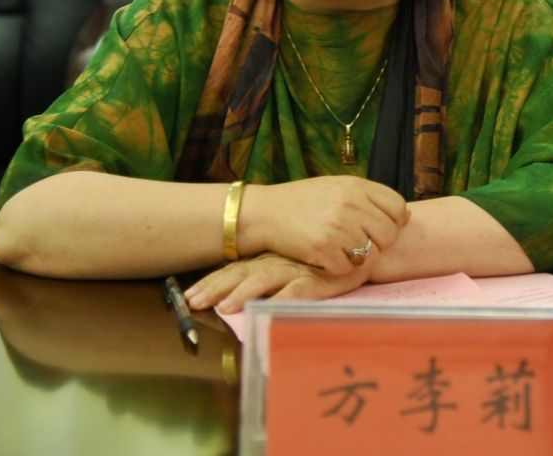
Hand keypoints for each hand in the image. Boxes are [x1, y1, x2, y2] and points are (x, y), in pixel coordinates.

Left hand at [184, 253, 369, 313]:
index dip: (212, 282)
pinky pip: (299, 290)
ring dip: (244, 294)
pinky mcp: (319, 280)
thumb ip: (271, 273)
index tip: (189, 295)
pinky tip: (271, 307)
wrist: (362, 245)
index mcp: (269, 259)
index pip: (234, 270)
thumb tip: (240, 292)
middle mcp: (279, 262)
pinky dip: (284, 299)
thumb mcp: (293, 263)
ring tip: (225, 308)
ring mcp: (298, 270)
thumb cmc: (324, 257)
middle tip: (193, 302)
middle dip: (216, 288)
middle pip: (241, 275)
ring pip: (265, 281)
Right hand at [238, 176, 408, 274]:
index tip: (380, 229)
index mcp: (356, 186)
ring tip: (340, 250)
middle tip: (359, 245)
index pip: (398, 207)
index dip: (395, 222)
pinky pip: (348, 269)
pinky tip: (325, 258)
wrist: (264, 212)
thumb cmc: (303, 202)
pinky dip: (338, 269)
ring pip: (370, 255)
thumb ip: (369, 198)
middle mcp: (350, 204)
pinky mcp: (322, 248)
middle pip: (389, 235)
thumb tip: (406, 215)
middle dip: (378, 245)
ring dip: (357, 259)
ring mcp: (337, 226)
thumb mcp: (337, 187)